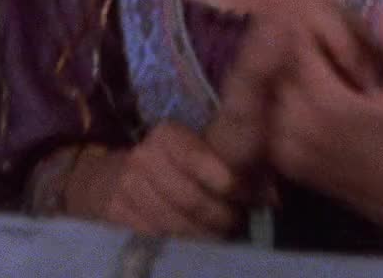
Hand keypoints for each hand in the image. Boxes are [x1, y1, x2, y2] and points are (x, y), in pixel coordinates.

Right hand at [73, 121, 246, 237]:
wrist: (108, 181)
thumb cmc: (169, 167)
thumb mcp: (199, 155)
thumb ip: (236, 170)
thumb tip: (273, 197)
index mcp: (166, 135)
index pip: (198, 159)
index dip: (228, 182)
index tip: (250, 199)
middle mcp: (143, 158)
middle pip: (191, 199)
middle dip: (222, 216)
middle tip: (237, 222)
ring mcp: (127, 189)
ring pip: (176, 225)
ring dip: (206, 236)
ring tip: (220, 235)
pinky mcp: (116, 217)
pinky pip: (158, 240)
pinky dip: (182, 247)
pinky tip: (195, 246)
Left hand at [264, 3, 382, 229]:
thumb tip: (382, 5)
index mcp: (328, 103)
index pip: (300, 47)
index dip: (317, 35)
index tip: (336, 39)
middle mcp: (299, 125)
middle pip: (282, 66)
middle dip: (303, 55)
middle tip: (330, 59)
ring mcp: (289, 147)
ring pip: (274, 93)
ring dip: (293, 80)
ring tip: (324, 82)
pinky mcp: (289, 164)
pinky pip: (273, 121)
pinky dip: (286, 108)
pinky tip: (313, 107)